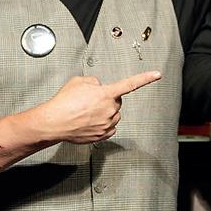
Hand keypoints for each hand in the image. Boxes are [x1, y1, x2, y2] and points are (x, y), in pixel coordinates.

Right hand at [34, 71, 161, 143]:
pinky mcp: (103, 135)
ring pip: (113, 115)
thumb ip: (94, 81)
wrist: (53, 122)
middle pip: (116, 101)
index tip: (156, 75)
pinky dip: (102, 124)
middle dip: (106, 99)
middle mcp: (110, 109)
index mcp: (106, 93)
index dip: (145, 78)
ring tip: (86, 112)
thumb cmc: (63, 102)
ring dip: (104, 112)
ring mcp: (107, 123)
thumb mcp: (78, 81)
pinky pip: (109, 127)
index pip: (130, 83)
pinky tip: (89, 122)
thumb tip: (99, 87)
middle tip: (89, 101)